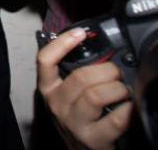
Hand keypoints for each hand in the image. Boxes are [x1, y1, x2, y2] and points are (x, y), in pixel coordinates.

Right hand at [38, 28, 131, 149]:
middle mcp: (57, 105)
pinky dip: (128, 109)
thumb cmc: (79, 120)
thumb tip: (97, 50)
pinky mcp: (93, 139)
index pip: (45, 61)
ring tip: (123, 91)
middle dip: (107, 70)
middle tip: (116, 73)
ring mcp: (73, 123)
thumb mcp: (67, 96)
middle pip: (80, 77)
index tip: (79, 33)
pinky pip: (115, 119)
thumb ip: (74, 75)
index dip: (62, 44)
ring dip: (117, 88)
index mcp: (48, 90)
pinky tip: (129, 106)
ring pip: (95, 95)